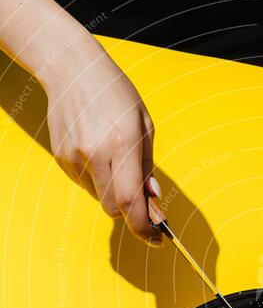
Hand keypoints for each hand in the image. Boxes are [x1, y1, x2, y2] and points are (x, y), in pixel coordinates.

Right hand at [43, 32, 161, 243]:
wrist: (72, 69)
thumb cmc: (115, 93)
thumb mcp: (144, 124)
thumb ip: (148, 166)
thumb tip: (153, 199)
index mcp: (122, 143)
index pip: (130, 200)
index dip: (143, 227)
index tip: (156, 238)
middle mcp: (95, 153)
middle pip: (114, 207)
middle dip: (130, 209)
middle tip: (142, 198)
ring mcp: (74, 157)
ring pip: (99, 197)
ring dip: (112, 191)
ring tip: (115, 158)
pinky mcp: (61, 158)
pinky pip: (84, 184)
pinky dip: (96, 179)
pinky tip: (98, 152)